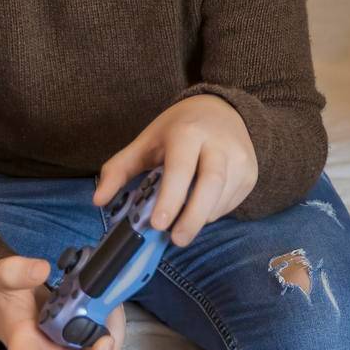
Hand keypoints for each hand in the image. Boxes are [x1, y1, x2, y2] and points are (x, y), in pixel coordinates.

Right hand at [0, 256, 125, 349]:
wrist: (21, 303)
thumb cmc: (10, 298)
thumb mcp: (4, 278)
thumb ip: (15, 272)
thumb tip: (42, 270)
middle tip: (105, 341)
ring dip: (111, 343)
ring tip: (111, 308)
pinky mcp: (87, 347)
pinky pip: (107, 348)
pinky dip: (115, 329)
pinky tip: (112, 305)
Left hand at [94, 95, 257, 246]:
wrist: (221, 109)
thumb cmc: (177, 130)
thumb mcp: (145, 142)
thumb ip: (119, 170)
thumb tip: (98, 201)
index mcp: (187, 132)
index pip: (181, 168)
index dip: (171, 197)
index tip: (158, 224)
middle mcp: (218, 143)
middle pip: (211, 183)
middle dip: (193, 216)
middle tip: (176, 240)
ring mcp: (240, 157)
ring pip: (223, 197)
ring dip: (202, 218)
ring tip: (184, 228)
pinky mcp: (251, 172)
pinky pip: (232, 201)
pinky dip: (214, 213)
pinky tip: (200, 211)